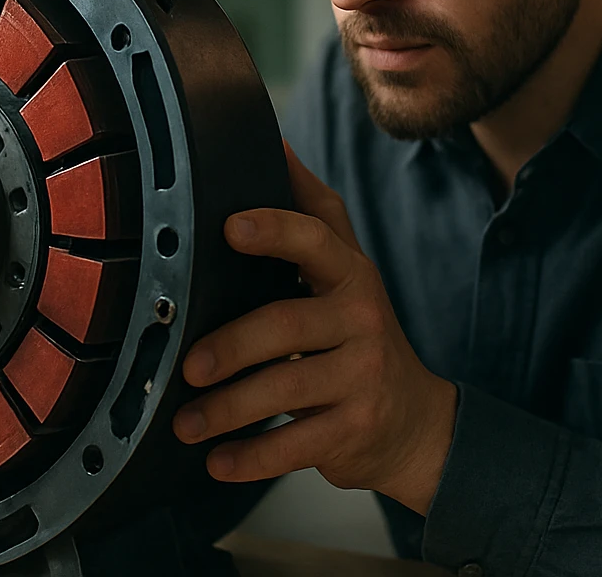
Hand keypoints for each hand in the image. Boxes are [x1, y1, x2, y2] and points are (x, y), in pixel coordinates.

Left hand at [172, 143, 456, 513]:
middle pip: (286, 324)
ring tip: (186, 421)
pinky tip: (218, 461)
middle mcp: (361, 319)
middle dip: (231, 346)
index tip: (230, 227)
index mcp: (350, 274)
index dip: (274, 230)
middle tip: (188, 364)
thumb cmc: (358, 333)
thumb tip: (275, 140)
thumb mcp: (345, 271)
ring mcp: (362, 377)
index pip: (315, 239)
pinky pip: (295, 445)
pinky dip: (250, 457)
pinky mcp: (355, 429)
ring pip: (285, 389)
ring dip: (226, 410)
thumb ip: (310, 214)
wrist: (415, 420)